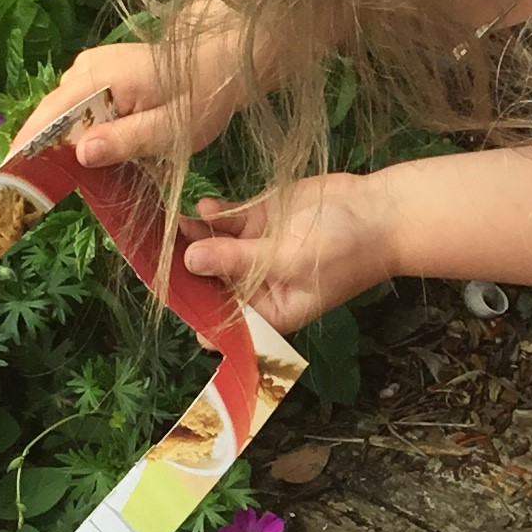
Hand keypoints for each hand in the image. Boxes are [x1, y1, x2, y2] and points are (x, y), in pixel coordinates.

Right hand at [16, 10, 244, 166]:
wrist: (221, 60)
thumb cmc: (203, 94)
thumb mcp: (170, 127)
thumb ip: (126, 140)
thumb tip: (81, 152)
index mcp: (99, 78)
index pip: (49, 116)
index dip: (28, 148)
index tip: (9, 179)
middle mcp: (85, 69)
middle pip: (50, 117)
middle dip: (43, 154)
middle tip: (36, 196)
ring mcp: (89, 70)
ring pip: (64, 116)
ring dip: (65, 147)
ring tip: (60, 185)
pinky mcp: (99, 75)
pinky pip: (79, 109)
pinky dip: (83, 133)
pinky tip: (93, 160)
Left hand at [180, 172, 395, 332]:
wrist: (381, 212)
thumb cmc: (344, 250)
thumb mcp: (288, 260)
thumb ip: (236, 260)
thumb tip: (188, 259)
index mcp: (268, 313)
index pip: (219, 324)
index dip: (191, 310)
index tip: (164, 287)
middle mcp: (258, 286)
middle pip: (208, 283)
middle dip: (183, 268)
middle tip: (150, 248)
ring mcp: (257, 252)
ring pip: (211, 248)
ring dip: (191, 237)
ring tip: (171, 221)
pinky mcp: (261, 220)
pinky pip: (225, 222)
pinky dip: (210, 216)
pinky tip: (201, 208)